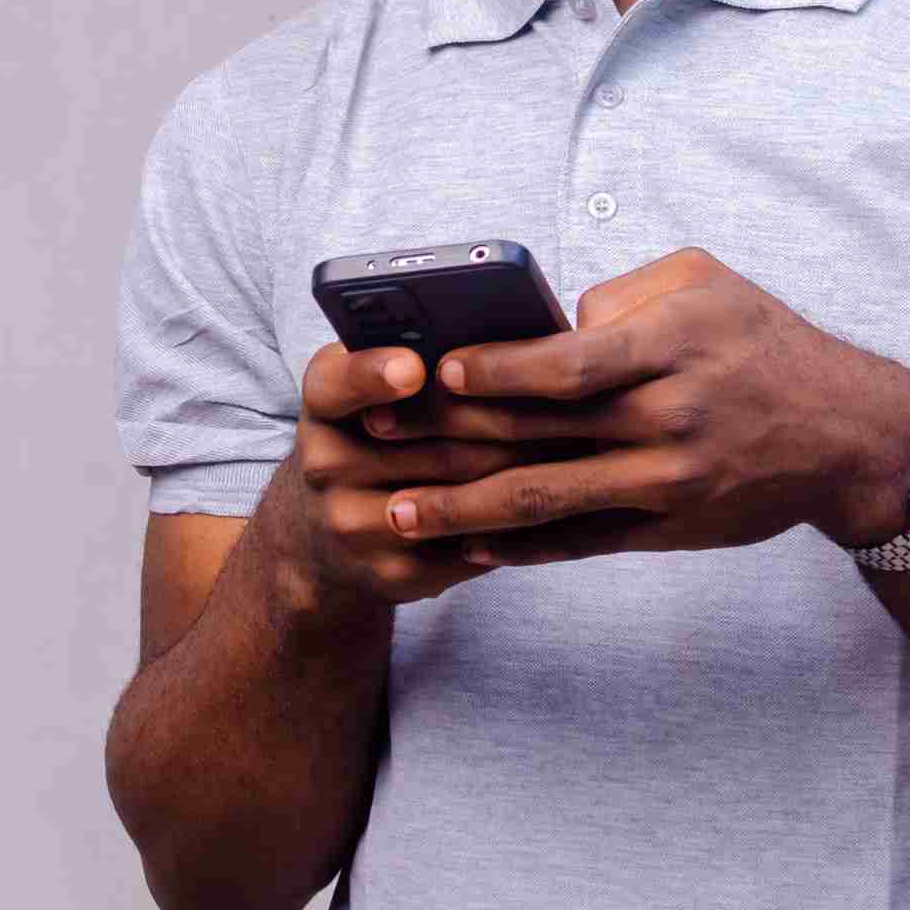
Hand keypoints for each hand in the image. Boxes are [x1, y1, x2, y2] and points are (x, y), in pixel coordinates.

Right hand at [262, 342, 560, 609]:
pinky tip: (562, 498)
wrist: (323, 535)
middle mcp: (323, 464)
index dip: (375, 375)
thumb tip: (513, 335)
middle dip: (509, 421)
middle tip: (576, 400)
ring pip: (460, 495)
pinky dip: (521, 522)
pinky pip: (470, 546)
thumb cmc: (377, 435)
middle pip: (429, 443)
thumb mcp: (375, 389)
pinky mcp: (390, 575)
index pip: (339, 382)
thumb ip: (420, 358)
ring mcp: (351, 526)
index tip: (414, 367)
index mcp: (323, 402)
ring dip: (528, 470)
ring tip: (586, 444)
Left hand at [361, 248, 909, 565]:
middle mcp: (667, 421)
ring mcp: (664, 483)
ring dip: (462, 510)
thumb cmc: (765, 343)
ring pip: (546, 501)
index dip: (496, 370)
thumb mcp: (706, 284)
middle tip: (375, 440)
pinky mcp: (665, 529)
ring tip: (395, 513)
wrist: (845, 437)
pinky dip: (516, 547)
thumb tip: (547, 327)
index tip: (435, 370)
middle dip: (447, 439)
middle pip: (539, 435)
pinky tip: (462, 545)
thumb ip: (622, 296)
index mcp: (672, 350)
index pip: (569, 365)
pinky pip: (578, 542)